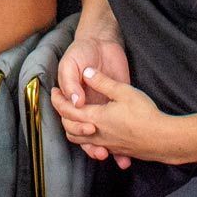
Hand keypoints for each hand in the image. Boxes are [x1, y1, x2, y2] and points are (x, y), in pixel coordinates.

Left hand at [51, 66, 180, 164]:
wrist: (163, 138)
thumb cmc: (144, 113)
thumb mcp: (123, 91)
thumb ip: (103, 82)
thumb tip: (88, 72)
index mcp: (95, 118)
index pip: (68, 111)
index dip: (58, 101)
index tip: (54, 92)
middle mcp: (97, 134)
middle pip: (70, 129)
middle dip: (63, 117)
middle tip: (62, 105)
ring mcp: (107, 144)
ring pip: (81, 141)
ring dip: (74, 131)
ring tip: (76, 119)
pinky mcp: (117, 150)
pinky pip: (96, 147)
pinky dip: (89, 141)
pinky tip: (95, 133)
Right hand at [54, 35, 132, 166]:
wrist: (102, 40)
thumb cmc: (81, 52)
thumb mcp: (71, 64)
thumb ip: (71, 82)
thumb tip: (75, 101)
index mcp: (73, 100)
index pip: (71, 122)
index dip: (77, 129)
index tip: (88, 129)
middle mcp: (86, 107)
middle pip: (84, 135)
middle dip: (91, 146)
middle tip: (100, 150)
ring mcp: (102, 108)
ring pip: (99, 136)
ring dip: (104, 149)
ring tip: (110, 156)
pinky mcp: (117, 104)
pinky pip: (118, 127)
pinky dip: (120, 143)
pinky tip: (126, 155)